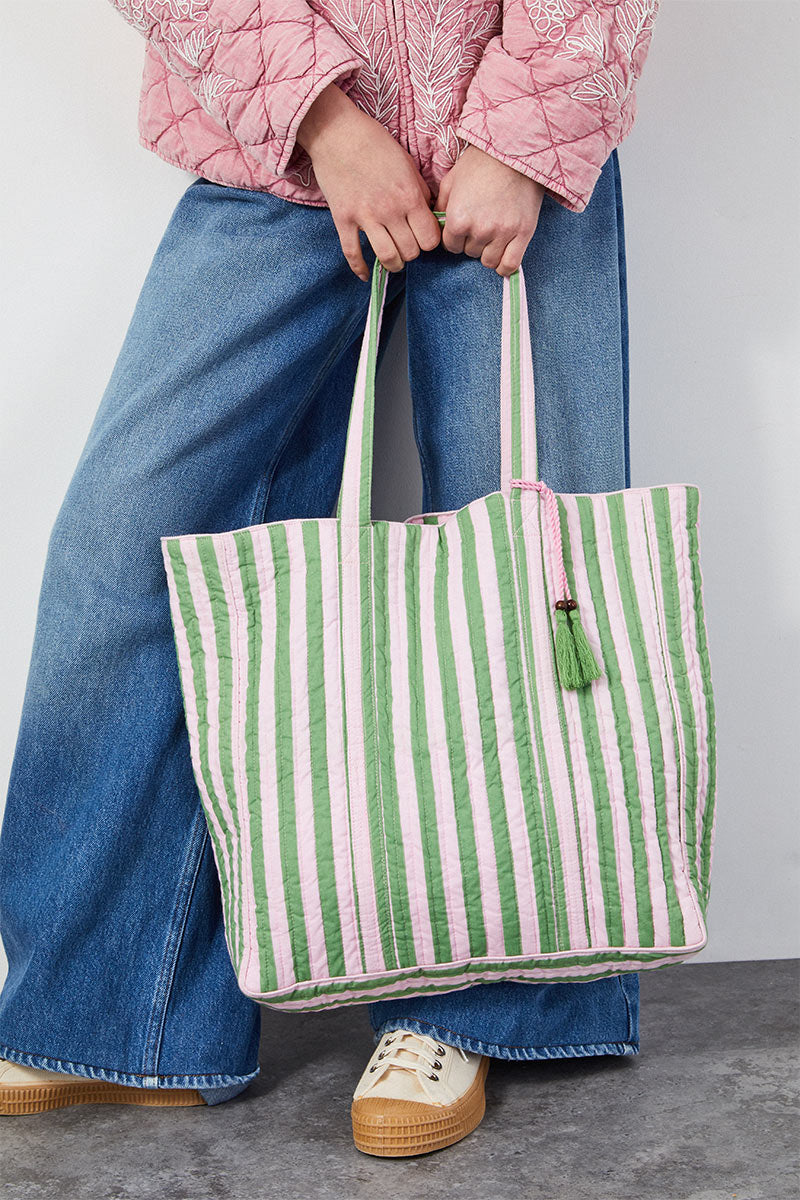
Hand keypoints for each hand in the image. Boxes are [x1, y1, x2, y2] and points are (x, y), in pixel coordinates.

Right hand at [297, 84, 441, 279]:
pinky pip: (352, 253)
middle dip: (412, 252)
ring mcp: (365, 217)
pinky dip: (360, 268)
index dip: (429, 242)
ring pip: (387, 258)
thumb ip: (419, 190)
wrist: (336, 132)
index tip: (423, 236)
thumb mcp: (406, 162)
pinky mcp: (343, 219)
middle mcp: (390, 210)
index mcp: (409, 196)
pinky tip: (365, 274)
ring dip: (393, 264)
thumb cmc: (374, 142)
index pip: (429, 239)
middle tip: (407, 244)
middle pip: (411, 252)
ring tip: (393, 259)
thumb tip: (428, 211)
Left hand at [435, 145, 544, 275]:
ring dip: (488, 252)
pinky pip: (510, 265)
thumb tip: (437, 224)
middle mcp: (479, 230)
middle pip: (469, 253)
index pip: (450, 246)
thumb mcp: (451, 180)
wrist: (515, 150)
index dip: (455, 238)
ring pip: (488, 261)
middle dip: (472, 241)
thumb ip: (441, 206)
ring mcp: (502, 233)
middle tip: (481, 223)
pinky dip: (505, 266)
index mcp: (458, 219)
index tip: (463, 228)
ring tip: (493, 235)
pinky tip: (503, 256)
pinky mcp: (523, 233)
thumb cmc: (480, 163)